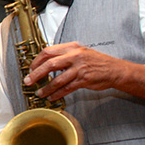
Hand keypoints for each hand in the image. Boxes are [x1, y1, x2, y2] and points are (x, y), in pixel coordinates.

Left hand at [24, 41, 144, 106]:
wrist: (115, 70)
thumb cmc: (97, 62)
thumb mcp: (80, 52)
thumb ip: (64, 55)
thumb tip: (46, 63)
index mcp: (72, 47)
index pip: (48, 51)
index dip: (36, 61)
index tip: (30, 69)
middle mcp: (75, 55)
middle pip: (49, 64)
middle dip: (36, 74)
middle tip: (28, 81)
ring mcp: (80, 68)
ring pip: (57, 79)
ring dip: (46, 87)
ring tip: (40, 93)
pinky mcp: (84, 79)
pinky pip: (67, 88)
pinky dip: (57, 93)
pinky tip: (52, 97)